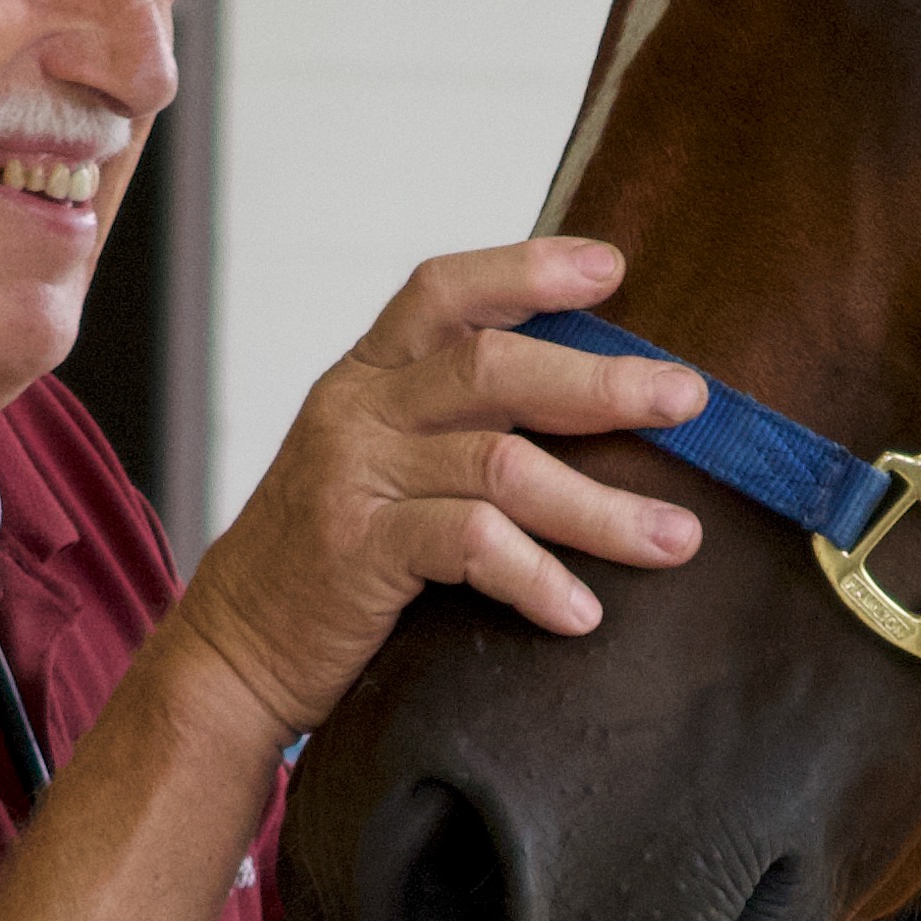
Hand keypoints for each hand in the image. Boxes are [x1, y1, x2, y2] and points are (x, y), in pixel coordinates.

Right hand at [165, 239, 709, 741]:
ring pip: (501, 463)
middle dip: (602, 382)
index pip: (446, 292)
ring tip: (676, 539)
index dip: (528, 270)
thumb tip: (592, 407)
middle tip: (687, 400)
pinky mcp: (358, 551)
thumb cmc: (331, 559)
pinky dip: (538, 577)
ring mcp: (354, 478)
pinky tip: (582, 613)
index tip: (612, 269)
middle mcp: (357, 411)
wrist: (233, 651)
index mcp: (366, 375)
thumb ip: (452, 426)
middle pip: (492, 367)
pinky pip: (471, 545)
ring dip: (601, 506)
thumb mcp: (378, 465)